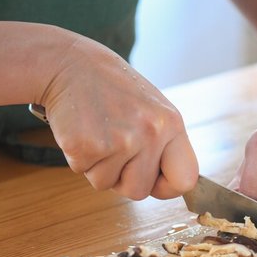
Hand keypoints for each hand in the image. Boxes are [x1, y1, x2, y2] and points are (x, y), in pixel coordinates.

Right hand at [41, 35, 197, 199]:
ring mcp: (118, 141)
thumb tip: (172, 185)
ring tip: (98, 133)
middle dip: (123, 178)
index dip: (166, 187)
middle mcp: (150, 133)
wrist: (71, 64)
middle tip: (113, 145)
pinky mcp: (86, 147)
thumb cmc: (112, 89)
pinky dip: (79, 158)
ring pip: (108, 185)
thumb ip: (164, 145)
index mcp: (171, 124)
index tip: (152, 179)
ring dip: (98, 167)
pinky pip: (84, 173)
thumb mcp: (152, 110)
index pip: (185, 179)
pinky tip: (82, 130)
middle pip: (139, 191)